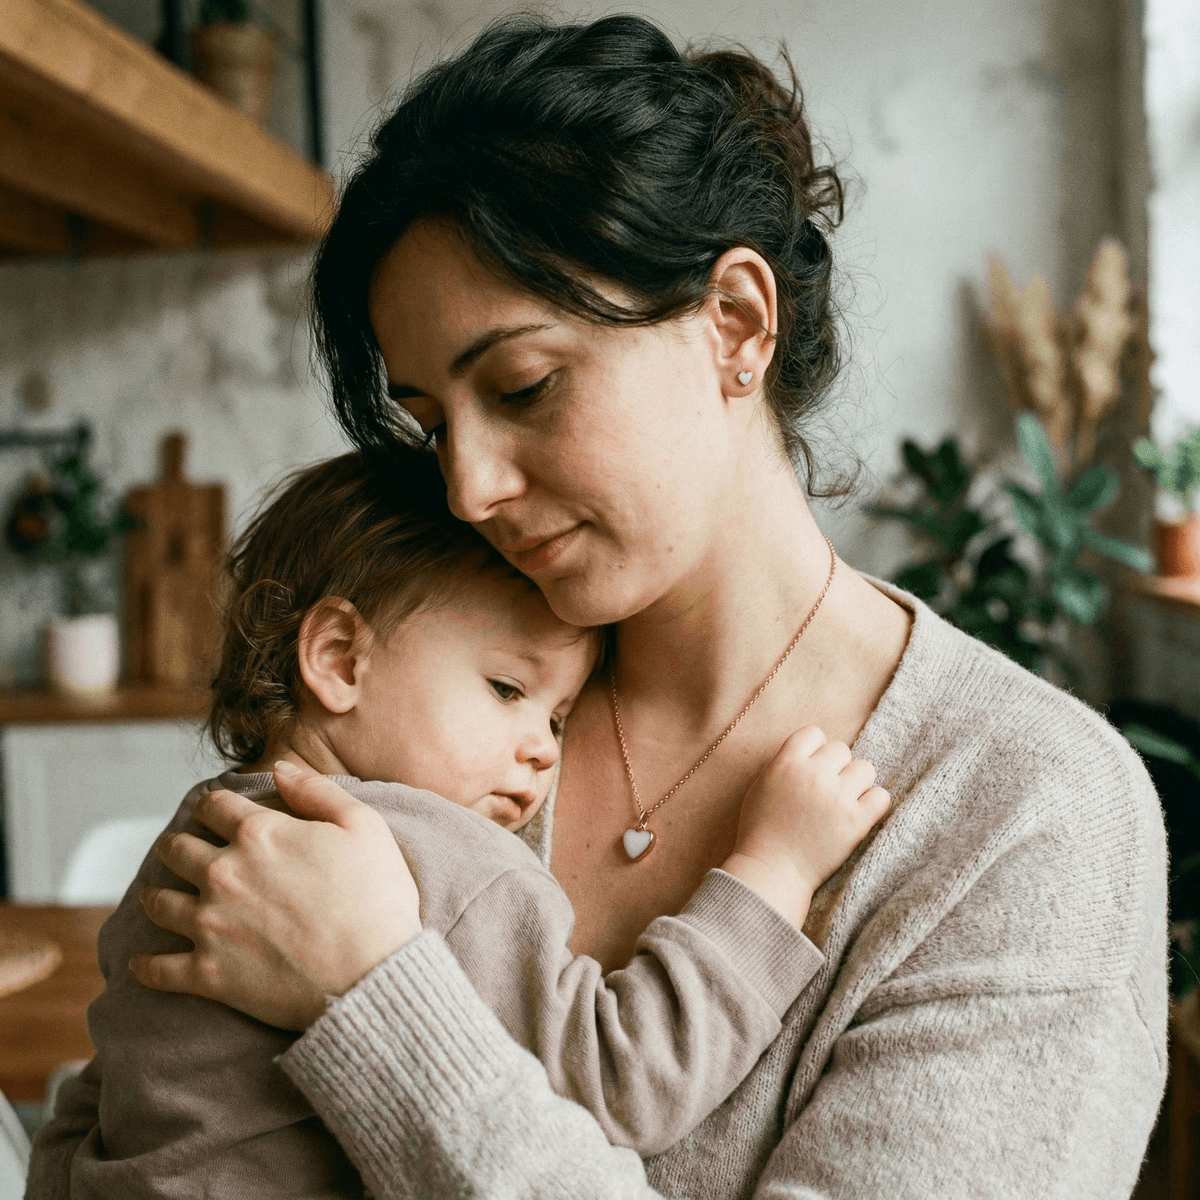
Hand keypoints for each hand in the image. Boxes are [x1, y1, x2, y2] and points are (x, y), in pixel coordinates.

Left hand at [130, 760, 420, 1029]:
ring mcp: (210, 924)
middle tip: (180, 850)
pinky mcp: (207, 974)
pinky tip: (142, 963)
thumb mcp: (364, 826)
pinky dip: (145, 965)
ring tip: (158, 897)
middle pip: (177, 849)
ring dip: (156, 895)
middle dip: (178, 845)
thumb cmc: (377, 898)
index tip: (216, 812)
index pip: (216, 805)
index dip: (215, 806)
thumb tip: (281, 768)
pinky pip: (157, 969)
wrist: (371, 976)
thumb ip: (317, 791)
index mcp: (260, 833)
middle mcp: (223, 873)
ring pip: (159, 902)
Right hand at [723, 726, 888, 926]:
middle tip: (827, 790)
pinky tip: (859, 814)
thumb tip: (812, 752)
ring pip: (865, 769)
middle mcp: (813, 775)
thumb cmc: (762, 831)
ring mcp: (836, 798)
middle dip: (836, 767)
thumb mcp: (762, 785)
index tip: (812, 768)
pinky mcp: (856, 822)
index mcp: (787, 763)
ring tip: (843, 801)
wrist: (772, 870)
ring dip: (856, 783)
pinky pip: (881, 796)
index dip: (815, 750)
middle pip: (842, 750)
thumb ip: (786, 764)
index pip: (814, 733)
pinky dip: (873, 803)